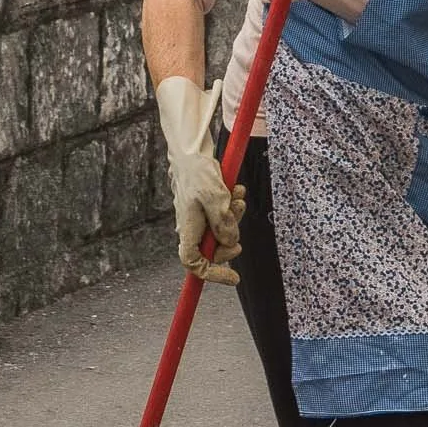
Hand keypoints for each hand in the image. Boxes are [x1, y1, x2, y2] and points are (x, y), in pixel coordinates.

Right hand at [154, 75, 246, 283]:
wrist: (191, 148)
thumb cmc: (199, 172)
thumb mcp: (216, 199)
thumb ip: (224, 225)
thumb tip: (230, 242)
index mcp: (188, 230)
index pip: (195, 264)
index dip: (213, 274)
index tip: (235, 278)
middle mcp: (191, 226)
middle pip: (213, 247)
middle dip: (231, 236)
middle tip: (239, 216)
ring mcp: (198, 215)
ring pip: (221, 228)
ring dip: (234, 216)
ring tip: (238, 196)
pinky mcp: (205, 203)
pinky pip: (222, 213)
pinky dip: (231, 205)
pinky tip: (236, 190)